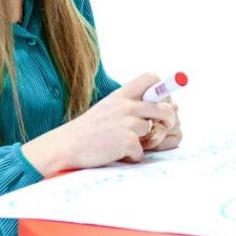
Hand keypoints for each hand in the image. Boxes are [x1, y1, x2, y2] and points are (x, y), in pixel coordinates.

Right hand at [22, 73, 177, 176]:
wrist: (66, 146)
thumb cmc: (88, 130)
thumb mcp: (108, 108)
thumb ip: (129, 104)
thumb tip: (161, 107)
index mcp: (121, 94)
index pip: (151, 78)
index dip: (162, 88)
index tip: (161, 100)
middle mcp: (126, 105)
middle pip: (165, 107)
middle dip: (168, 119)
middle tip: (162, 127)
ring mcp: (127, 123)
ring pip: (153, 131)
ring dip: (144, 142)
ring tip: (124, 143)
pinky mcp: (127, 141)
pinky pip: (142, 152)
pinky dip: (132, 157)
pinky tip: (115, 153)